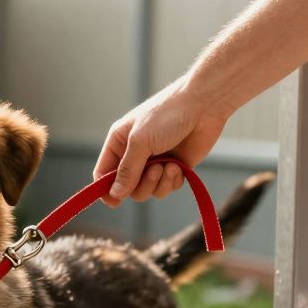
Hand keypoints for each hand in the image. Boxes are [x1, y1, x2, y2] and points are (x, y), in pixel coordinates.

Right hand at [94, 78, 229, 206]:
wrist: (203, 105)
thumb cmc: (167, 115)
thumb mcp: (140, 141)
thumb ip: (127, 170)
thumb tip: (114, 194)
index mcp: (119, 143)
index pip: (103, 173)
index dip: (105, 190)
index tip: (114, 202)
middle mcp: (135, 154)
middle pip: (127, 188)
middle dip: (141, 185)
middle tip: (154, 170)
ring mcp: (155, 162)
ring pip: (148, 190)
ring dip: (159, 183)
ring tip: (169, 166)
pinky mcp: (174, 167)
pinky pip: (167, 187)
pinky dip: (172, 181)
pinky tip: (179, 165)